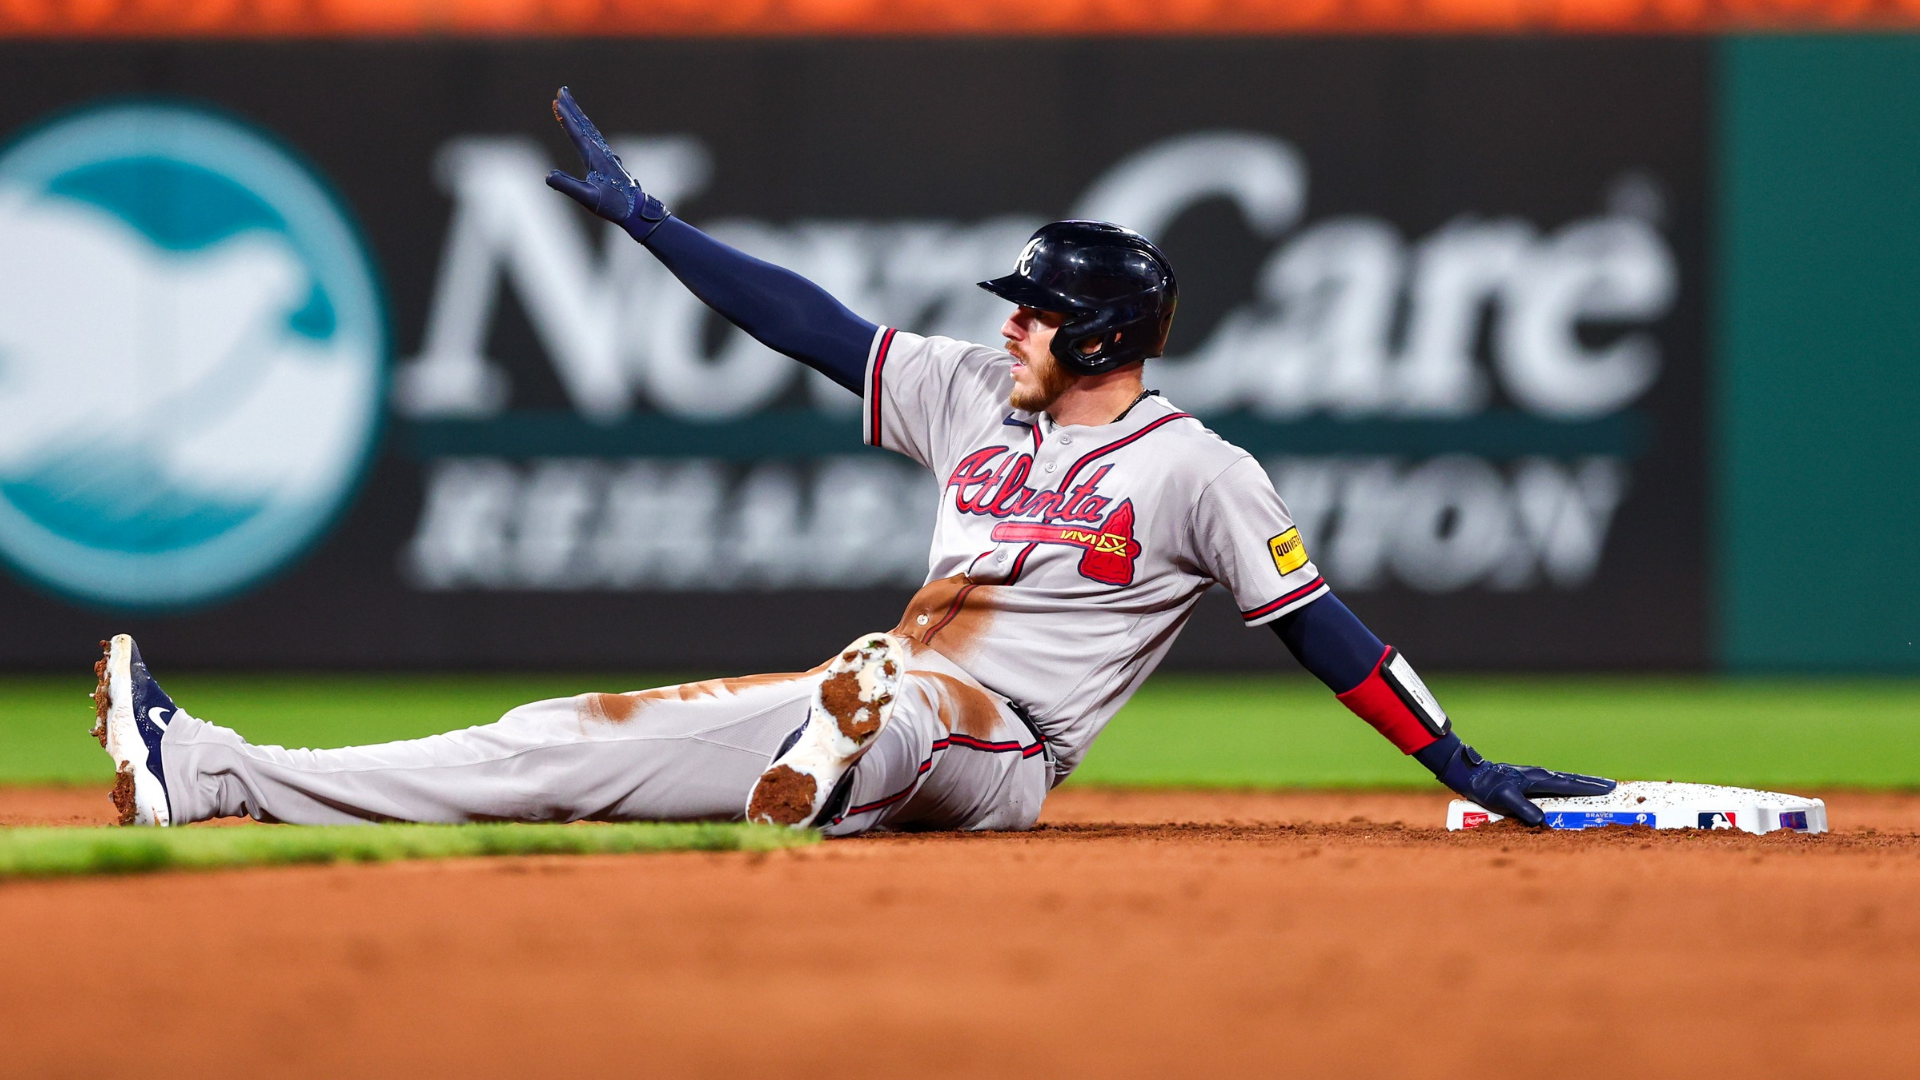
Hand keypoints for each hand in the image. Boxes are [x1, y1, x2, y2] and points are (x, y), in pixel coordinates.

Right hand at [544, 86, 667, 238]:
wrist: (637, 212)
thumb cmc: (614, 206)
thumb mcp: (587, 198)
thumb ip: (568, 186)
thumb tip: (547, 176)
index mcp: (595, 158)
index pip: (577, 134)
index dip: (566, 118)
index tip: (556, 103)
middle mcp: (602, 153)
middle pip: (585, 125)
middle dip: (572, 107)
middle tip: (562, 90)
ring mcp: (607, 156)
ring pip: (591, 129)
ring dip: (579, 115)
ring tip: (569, 103)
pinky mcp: (609, 161)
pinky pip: (595, 138)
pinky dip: (587, 128)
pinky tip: (586, 129)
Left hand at [1417, 734, 1614, 826]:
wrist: (1471, 775)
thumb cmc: (1486, 787)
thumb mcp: (1504, 799)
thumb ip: (1523, 810)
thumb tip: (1543, 822)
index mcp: (1539, 779)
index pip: (1570, 784)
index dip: (1590, 787)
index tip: (1610, 788)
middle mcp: (1540, 776)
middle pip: (1572, 780)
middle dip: (1592, 784)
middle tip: (1613, 787)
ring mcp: (1534, 777)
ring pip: (1564, 781)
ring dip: (1581, 784)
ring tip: (1597, 789)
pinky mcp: (1528, 781)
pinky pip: (1554, 785)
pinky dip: (1568, 787)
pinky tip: (1569, 792)